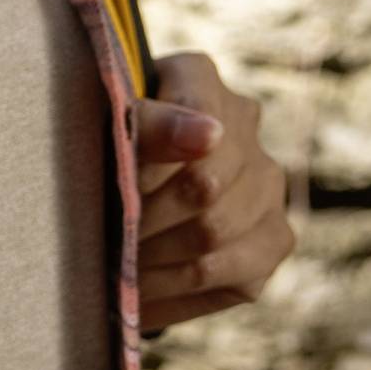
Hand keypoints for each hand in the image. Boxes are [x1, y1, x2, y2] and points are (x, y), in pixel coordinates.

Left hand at [131, 52, 295, 332]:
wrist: (107, 187)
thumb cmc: (97, 150)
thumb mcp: (105, 127)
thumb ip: (148, 123)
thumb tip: (209, 136)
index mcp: (198, 78)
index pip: (190, 123)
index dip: (147, 168)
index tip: (114, 190)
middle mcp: (245, 124)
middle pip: (204, 188)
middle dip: (143, 221)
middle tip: (103, 240)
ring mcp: (266, 184)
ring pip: (215, 234)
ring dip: (154, 259)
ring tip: (115, 268)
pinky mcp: (273, 239)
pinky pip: (233, 276)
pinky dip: (176, 290)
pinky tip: (140, 291)